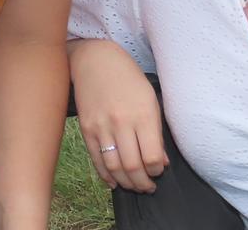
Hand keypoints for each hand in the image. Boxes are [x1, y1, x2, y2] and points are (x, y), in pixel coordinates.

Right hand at [70, 40, 167, 192]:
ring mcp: (101, 126)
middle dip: (143, 183)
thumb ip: (156, 132)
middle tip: (148, 187)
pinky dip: (106, 175)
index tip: (159, 170)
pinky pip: (96, 158)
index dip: (157, 170)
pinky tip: (114, 181)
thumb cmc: (128, 79)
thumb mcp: (150, 100)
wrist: (95, 60)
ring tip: (133, 185)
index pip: (152, 157)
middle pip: (133, 166)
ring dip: (126, 182)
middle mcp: (120, 123)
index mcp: (142, 115)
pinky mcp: (86, 128)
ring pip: (113, 167)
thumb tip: (160, 161)